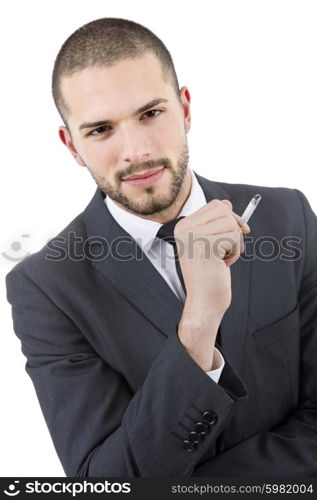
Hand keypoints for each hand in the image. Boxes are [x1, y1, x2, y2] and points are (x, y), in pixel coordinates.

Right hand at [175, 199, 249, 368]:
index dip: (230, 218)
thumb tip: (227, 204)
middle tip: (226, 250)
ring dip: (234, 244)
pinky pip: (234, 237)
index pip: (215, 205)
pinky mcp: (206, 245)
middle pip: (224, 210)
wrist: (204, 300)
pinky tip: (223, 264)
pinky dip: (235, 252)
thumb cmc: (209, 274)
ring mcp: (194, 236)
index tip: (233, 235)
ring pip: (231, 224)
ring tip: (222, 259)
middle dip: (233, 229)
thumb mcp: (210, 243)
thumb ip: (216, 224)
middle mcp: (185, 228)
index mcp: (183, 226)